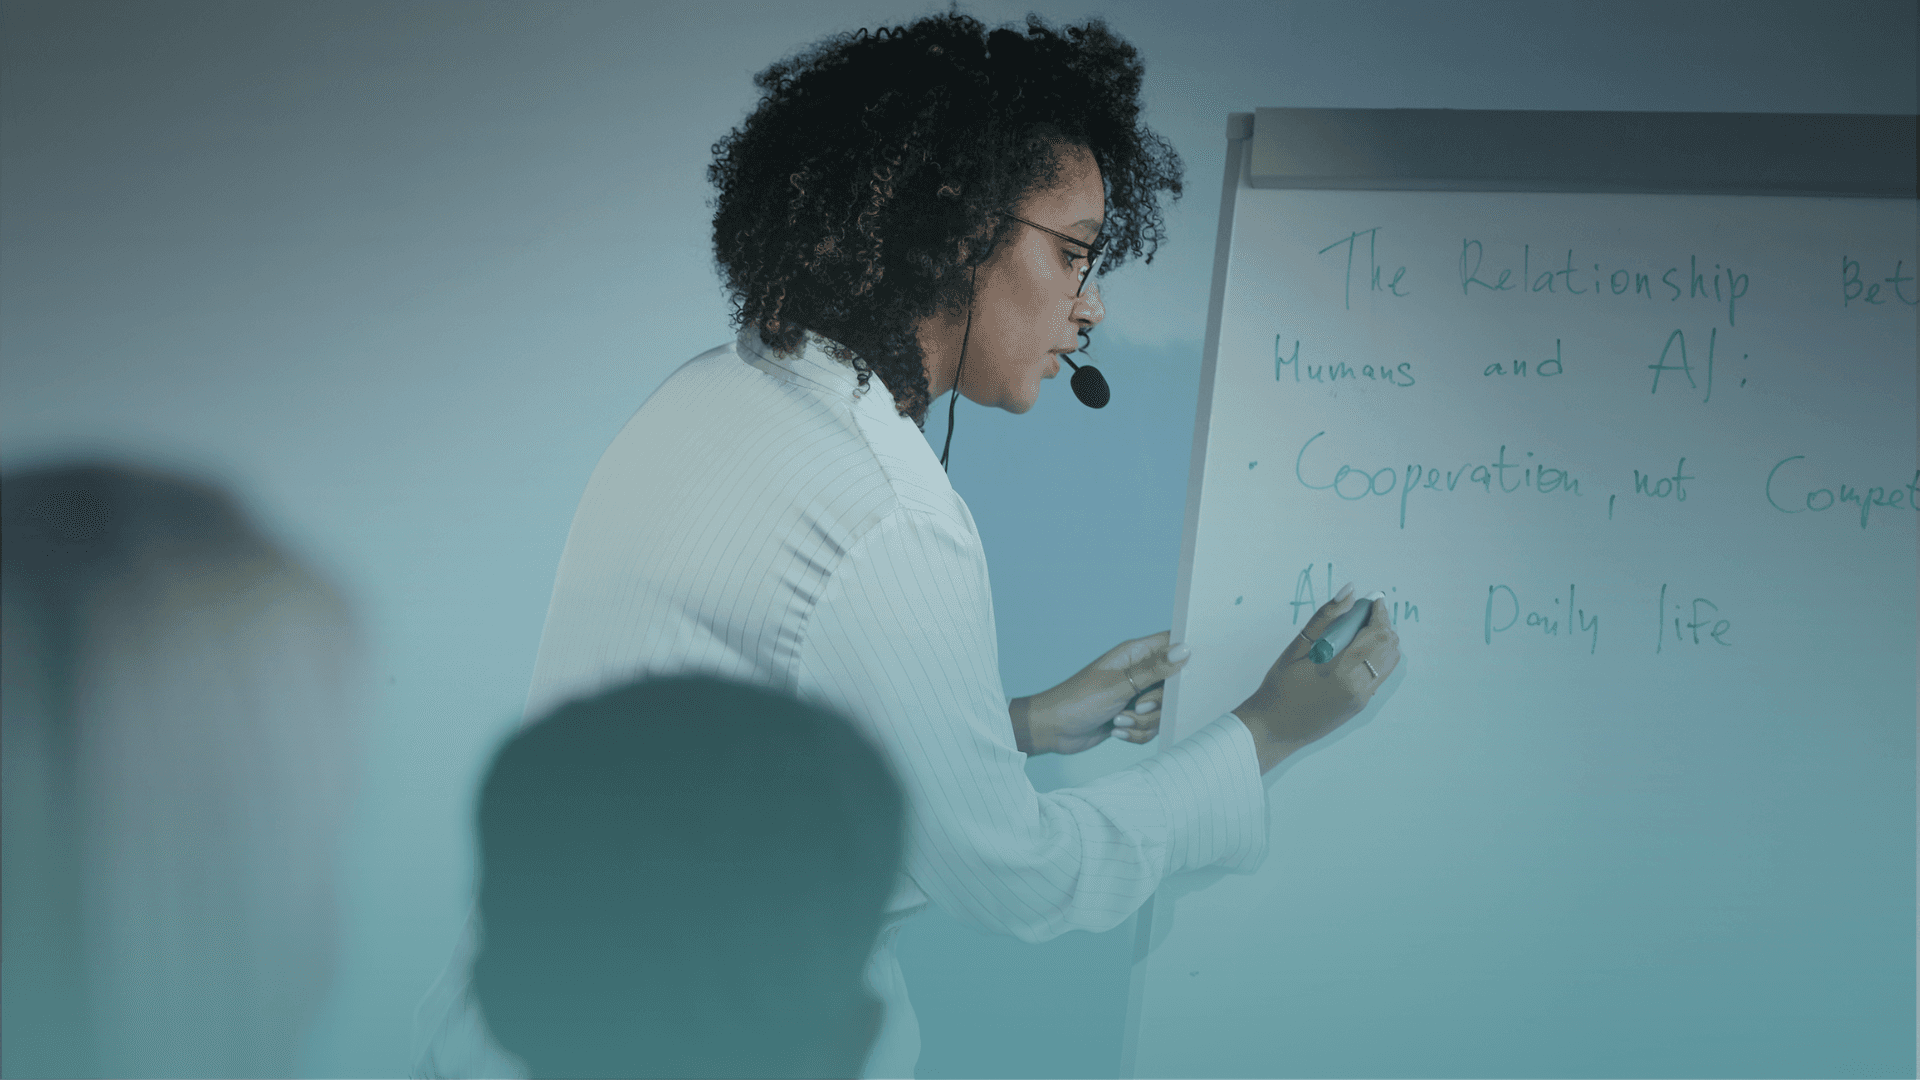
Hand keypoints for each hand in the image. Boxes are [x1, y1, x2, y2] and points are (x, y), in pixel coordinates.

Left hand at [1014, 631, 1190, 754]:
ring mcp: (1136, 696)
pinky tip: (1115, 731)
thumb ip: (1154, 670)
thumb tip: (1184, 650)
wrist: (1053, 730)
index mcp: (1135, 654)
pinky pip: (1151, 728)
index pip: (1171, 644)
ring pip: (1162, 712)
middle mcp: (1138, 673)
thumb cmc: (1078, 700)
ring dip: (1142, 723)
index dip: (1185, 656)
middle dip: (1156, 704)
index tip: (1184, 676)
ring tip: (1118, 720)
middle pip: (1173, 686)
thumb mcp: (1118, 685)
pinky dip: (1135, 733)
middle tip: (1136, 706)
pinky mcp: (1132, 717)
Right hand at [1234, 584, 1401, 772]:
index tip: (1373, 599)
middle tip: (1367, 613)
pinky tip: (1356, 653)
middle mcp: (1360, 686)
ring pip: (1390, 663)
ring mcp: (1363, 698)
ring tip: (1362, 631)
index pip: (1378, 634)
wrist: (1273, 729)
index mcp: (1343, 669)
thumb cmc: (1279, 686)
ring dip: (1383, 642)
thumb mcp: (1297, 648)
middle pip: (1390, 647)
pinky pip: (1380, 676)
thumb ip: (1325, 618)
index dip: (1380, 612)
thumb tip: (1349, 592)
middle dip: (1384, 625)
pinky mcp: (1361, 706)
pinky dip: (1377, 659)